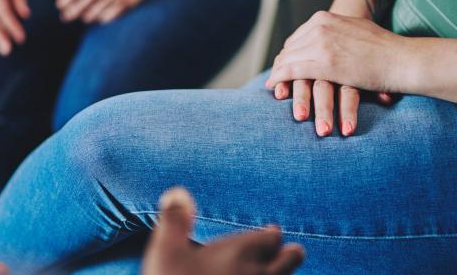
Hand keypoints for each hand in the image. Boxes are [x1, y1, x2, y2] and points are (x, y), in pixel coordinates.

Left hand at [56, 0, 169, 23]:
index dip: (64, 3)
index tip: (61, 6)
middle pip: (79, 8)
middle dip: (70, 14)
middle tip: (66, 16)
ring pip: (92, 16)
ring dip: (87, 16)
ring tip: (86, 13)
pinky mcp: (126, 3)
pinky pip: (107, 18)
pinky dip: (102, 17)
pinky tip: (102, 12)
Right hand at [142, 188, 304, 274]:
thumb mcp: (164, 252)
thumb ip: (174, 220)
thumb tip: (178, 190)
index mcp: (242, 253)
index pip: (272, 236)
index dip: (269, 235)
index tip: (269, 235)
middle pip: (292, 258)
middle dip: (288, 254)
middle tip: (287, 252)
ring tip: (271, 273)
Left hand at [266, 11, 408, 135]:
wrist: (401, 59)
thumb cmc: (382, 49)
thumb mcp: (353, 30)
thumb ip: (335, 32)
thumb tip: (324, 39)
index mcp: (324, 17)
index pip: (297, 37)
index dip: (289, 53)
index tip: (285, 65)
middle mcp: (319, 27)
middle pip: (289, 48)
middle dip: (281, 64)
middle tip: (275, 78)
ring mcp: (321, 44)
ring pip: (288, 59)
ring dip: (277, 74)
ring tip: (273, 86)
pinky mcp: (325, 64)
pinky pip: (292, 71)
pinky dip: (280, 79)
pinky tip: (274, 89)